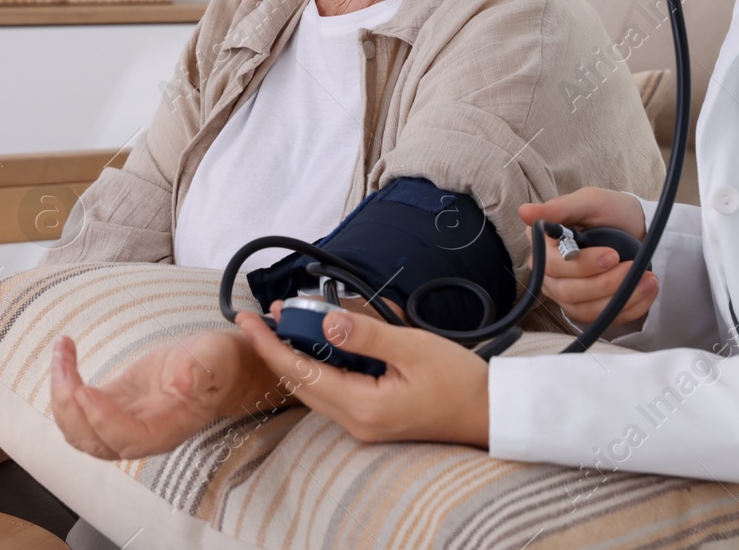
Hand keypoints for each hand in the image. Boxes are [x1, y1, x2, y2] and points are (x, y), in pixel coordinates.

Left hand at [50, 330, 255, 459]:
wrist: (213, 369)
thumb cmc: (217, 366)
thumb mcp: (216, 360)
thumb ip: (201, 370)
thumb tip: (183, 382)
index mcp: (166, 429)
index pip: (128, 439)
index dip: (103, 421)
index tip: (86, 390)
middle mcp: (139, 435)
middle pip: (93, 441)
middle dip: (70, 407)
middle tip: (64, 364)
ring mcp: (120, 422)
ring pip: (78, 429)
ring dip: (60, 395)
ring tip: (62, 353)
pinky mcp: (109, 405)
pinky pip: (77, 408)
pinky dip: (64, 384)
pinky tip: (65, 353)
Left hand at [235, 307, 489, 446]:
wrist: (490, 412)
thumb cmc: (459, 381)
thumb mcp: (413, 348)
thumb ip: (366, 336)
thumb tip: (326, 324)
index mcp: (362, 407)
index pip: (300, 372)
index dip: (270, 344)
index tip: (249, 319)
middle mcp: (356, 422)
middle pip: (300, 383)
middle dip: (278, 347)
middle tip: (265, 315)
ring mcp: (363, 423)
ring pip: (315, 387)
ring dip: (298, 355)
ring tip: (288, 321)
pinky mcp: (372, 417)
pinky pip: (334, 389)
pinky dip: (321, 364)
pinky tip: (322, 342)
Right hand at [517, 187, 657, 326]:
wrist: (635, 227)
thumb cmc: (609, 211)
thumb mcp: (589, 201)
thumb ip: (559, 208)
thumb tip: (524, 212)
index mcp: (543, 245)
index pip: (551, 266)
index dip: (581, 266)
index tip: (612, 255)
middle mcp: (549, 273)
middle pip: (568, 292)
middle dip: (605, 284)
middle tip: (633, 268)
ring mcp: (566, 294)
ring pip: (585, 310)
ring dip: (620, 298)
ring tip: (648, 281)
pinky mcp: (587, 308)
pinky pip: (603, 319)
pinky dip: (629, 308)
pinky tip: (647, 291)